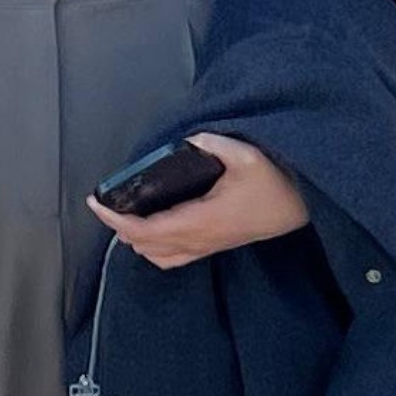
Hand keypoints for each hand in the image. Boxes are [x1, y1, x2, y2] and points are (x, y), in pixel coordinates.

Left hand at [96, 127, 307, 269]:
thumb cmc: (275, 181)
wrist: (300, 206)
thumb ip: (216, 144)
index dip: (115, 220)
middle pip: (145, 245)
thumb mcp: (248, 156)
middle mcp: (200, 239)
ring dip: (136, 239)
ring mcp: (207, 246)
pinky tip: (151, 231)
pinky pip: (174, 258)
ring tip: (123, 216)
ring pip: (158, 256)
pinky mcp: (214, 246)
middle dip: (120, 227)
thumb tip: (191, 138)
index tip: (96, 202)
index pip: (145, 230)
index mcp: (201, 220)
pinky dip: (153, 248)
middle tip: (105, 203)